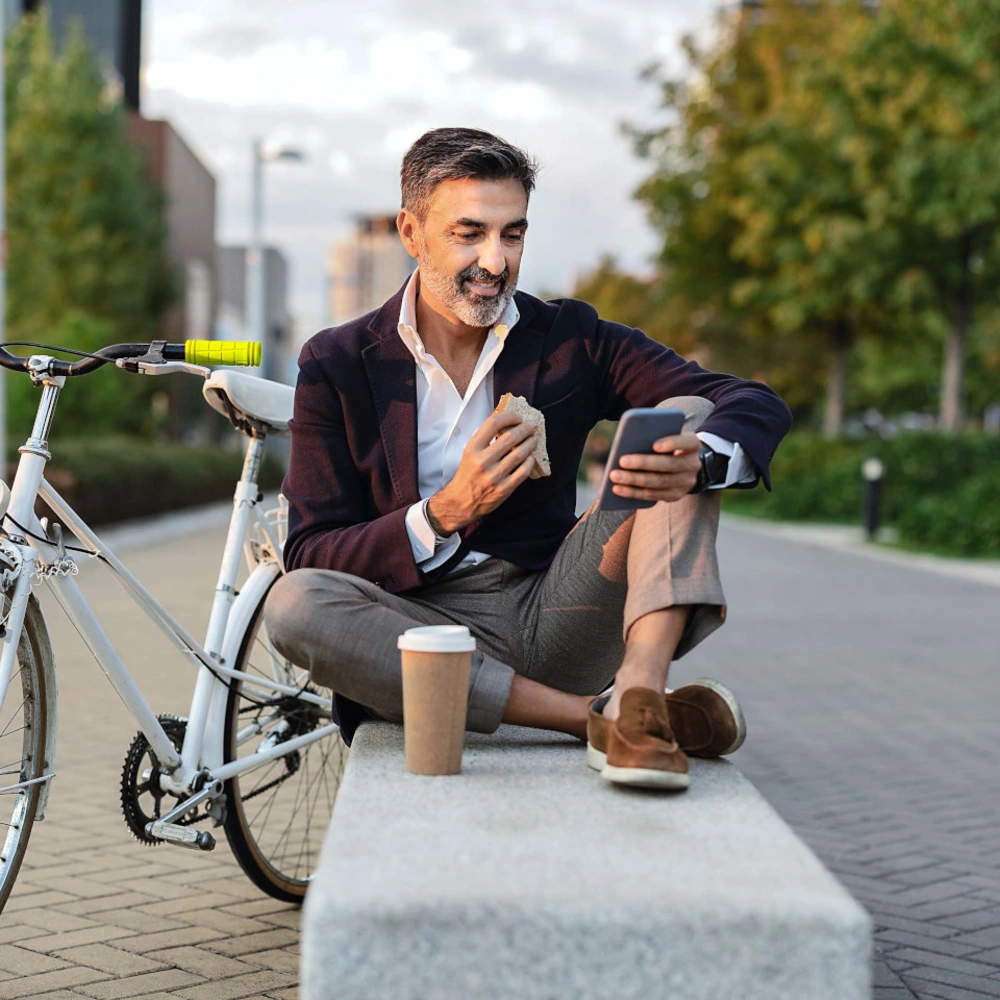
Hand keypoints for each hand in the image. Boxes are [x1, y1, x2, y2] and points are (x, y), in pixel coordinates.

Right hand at [427, 411, 537, 533]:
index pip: (493, 424)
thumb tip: (508, 424)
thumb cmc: (467, 474)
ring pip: (519, 454)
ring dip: (530, 443)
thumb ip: (485, 439)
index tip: (518, 417)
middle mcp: (483, 461)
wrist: (461, 502)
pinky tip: (531, 457)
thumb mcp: (470, 453)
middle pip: (510, 438)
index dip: (509, 417)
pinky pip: (522, 472)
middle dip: (525, 429)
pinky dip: (529, 462)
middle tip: (532, 426)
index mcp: (473, 448)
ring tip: (534, 439)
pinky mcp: (504, 489)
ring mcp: (494, 476)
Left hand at [610, 432, 701, 503]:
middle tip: (622, 461)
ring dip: (634, 480)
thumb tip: (629, 445)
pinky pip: (653, 496)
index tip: (654, 445)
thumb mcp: (668, 437)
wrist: (685, 465)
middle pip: (668, 465)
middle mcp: (693, 464)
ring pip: (659, 482)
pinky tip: (618, 489)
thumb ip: (656, 438)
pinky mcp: (675, 495)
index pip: (686, 442)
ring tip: (615, 476)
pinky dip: (634, 492)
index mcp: (693, 445)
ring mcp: (686, 483)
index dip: (671, 444)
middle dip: (643, 463)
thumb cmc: (669, 446)